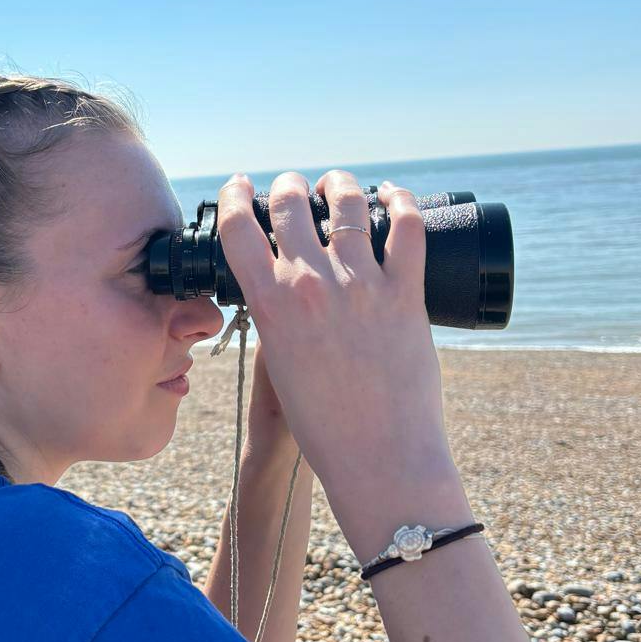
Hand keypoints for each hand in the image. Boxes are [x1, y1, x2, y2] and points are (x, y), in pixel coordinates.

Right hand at [217, 170, 463, 545]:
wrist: (378, 459)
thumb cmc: (324, 425)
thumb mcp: (279, 363)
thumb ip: (277, 318)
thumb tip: (283, 284)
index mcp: (270, 306)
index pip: (237, 228)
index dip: (232, 196)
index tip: (238, 186)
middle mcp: (311, 286)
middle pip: (289, 203)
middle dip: (287, 185)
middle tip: (293, 186)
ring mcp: (361, 286)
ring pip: (348, 203)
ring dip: (339, 183)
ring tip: (338, 184)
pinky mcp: (406, 295)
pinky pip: (408, 228)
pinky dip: (401, 201)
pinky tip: (394, 194)